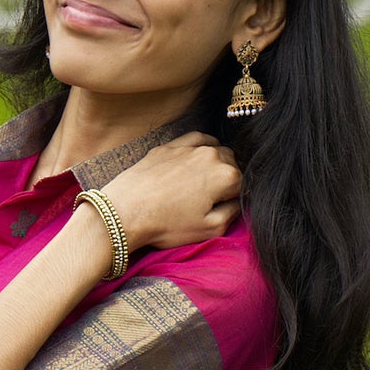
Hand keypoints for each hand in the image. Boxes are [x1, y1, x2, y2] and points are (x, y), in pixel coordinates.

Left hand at [99, 134, 242, 257]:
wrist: (125, 212)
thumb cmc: (166, 224)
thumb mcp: (209, 230)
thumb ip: (232, 212)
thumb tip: (238, 201)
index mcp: (226, 176)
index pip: (244, 184)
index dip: (236, 198)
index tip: (224, 208)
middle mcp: (211, 155)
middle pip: (232, 163)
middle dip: (228, 178)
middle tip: (213, 199)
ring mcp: (188, 147)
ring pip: (215, 149)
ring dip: (215, 163)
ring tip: (203, 183)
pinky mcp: (169, 146)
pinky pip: (194, 139)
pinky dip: (201, 146)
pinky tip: (198, 157)